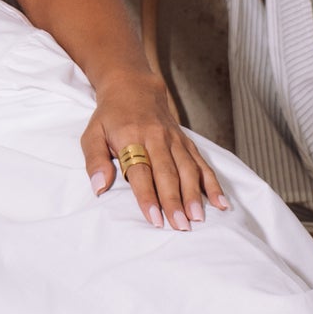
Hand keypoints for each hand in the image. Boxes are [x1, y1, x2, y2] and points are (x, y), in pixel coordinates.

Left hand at [81, 68, 229, 231]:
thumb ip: (95, 161)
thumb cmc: (110, 117)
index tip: (154, 219)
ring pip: (187, 169)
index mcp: (132, 137)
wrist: (134, 87)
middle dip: (174, 201)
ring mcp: (175, 140)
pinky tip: (220, 202)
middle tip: (180, 226)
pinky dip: (212, 183)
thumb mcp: (92, 134)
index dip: (148, 196)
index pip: (141, 171)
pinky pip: (202, 163)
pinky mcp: (186, 142)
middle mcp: (157, 138)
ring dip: (194, 195)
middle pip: (167, 173)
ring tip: (198, 218)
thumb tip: (99, 187)